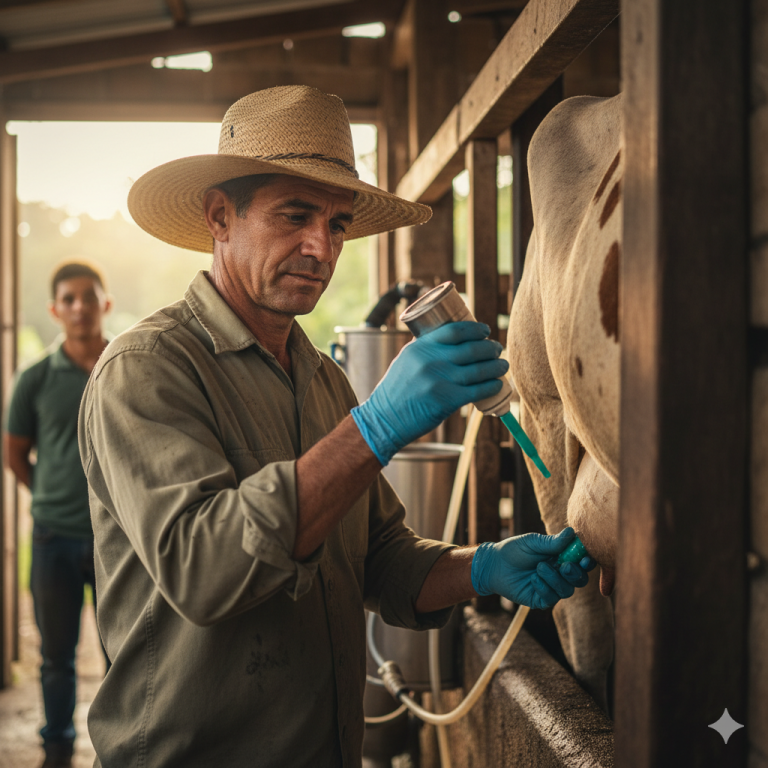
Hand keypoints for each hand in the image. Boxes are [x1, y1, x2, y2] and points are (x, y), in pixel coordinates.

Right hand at [351, 321, 507, 464]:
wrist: (385, 419)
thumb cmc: (396, 390)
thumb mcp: (406, 360)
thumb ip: (427, 350)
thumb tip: (453, 340)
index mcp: (420, 347)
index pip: (455, 330)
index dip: (475, 328)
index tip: (485, 330)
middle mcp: (431, 361)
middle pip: (472, 348)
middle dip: (490, 347)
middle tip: (497, 348)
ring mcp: (440, 381)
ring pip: (479, 369)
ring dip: (497, 366)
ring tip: (503, 365)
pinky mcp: (448, 401)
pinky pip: (478, 390)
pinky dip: (492, 386)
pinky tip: (497, 384)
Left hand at [470, 527, 596, 609]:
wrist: (494, 564)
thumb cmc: (514, 550)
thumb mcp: (532, 542)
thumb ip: (552, 542)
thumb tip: (572, 532)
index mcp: (562, 558)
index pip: (582, 562)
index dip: (587, 561)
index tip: (584, 558)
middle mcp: (560, 574)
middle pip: (580, 580)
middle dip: (575, 574)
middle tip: (564, 566)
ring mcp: (551, 588)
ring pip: (567, 590)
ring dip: (555, 579)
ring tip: (539, 568)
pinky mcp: (541, 599)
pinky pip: (551, 599)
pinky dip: (544, 588)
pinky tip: (533, 579)